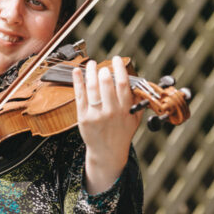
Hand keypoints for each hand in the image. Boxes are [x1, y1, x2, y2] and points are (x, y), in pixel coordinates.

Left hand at [73, 57, 142, 193]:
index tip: (117, 60)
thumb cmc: (121, 134)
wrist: (107, 153)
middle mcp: (110, 112)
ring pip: (92, 88)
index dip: (119, 69)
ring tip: (91, 64)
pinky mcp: (83, 118)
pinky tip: (77, 72)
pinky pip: (80, 96)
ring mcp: (95, 115)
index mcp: (124, 110)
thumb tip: (137, 84)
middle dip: (104, 71)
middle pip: (106, 85)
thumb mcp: (134, 120)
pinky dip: (78, 82)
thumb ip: (136, 103)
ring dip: (91, 73)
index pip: (123, 85)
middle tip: (104, 66)